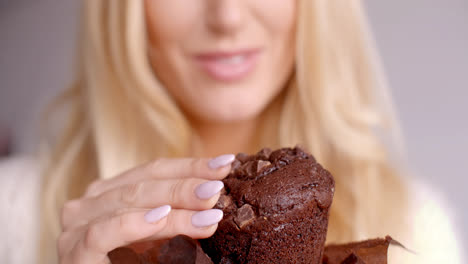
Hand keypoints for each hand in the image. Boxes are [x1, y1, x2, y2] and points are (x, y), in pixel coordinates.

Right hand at [57, 155, 234, 263]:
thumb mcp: (160, 237)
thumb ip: (179, 216)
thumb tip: (217, 198)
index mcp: (112, 192)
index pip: (155, 170)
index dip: (191, 165)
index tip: (225, 164)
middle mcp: (92, 201)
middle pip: (144, 183)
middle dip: (186, 185)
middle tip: (218, 188)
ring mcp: (78, 224)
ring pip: (130, 204)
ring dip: (174, 206)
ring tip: (208, 210)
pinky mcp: (74, 250)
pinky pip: (104, 232)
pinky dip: (134, 224)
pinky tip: (161, 217)